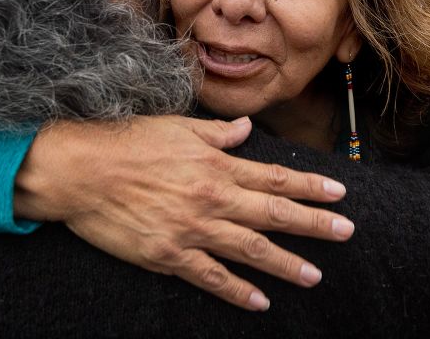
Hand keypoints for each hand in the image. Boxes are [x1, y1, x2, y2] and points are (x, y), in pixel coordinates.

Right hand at [13, 115, 354, 310]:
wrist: (83, 170)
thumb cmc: (127, 142)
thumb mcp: (177, 127)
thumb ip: (216, 133)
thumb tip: (245, 129)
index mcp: (216, 164)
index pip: (274, 176)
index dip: (310, 185)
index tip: (339, 192)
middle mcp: (212, 197)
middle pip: (273, 212)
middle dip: (313, 223)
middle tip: (346, 232)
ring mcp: (193, 229)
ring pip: (251, 249)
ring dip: (286, 263)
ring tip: (314, 274)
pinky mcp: (170, 255)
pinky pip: (212, 277)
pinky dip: (238, 291)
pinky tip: (260, 301)